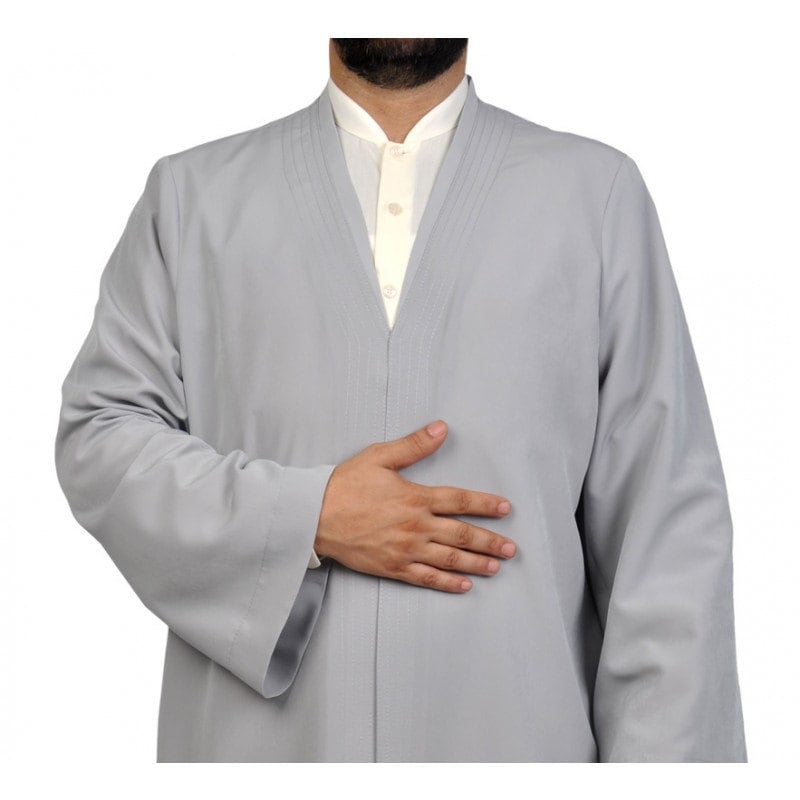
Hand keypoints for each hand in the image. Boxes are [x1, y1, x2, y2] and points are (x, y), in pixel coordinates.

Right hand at [314, 420, 516, 592]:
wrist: (314, 516)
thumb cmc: (345, 485)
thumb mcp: (380, 457)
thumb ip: (414, 445)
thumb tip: (441, 428)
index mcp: (415, 498)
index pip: (459, 501)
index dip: (485, 505)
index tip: (504, 509)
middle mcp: (416, 526)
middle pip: (461, 535)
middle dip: (489, 542)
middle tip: (511, 549)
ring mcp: (406, 550)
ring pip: (449, 559)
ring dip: (476, 564)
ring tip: (496, 567)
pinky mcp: (393, 567)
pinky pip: (426, 578)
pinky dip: (447, 583)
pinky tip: (463, 586)